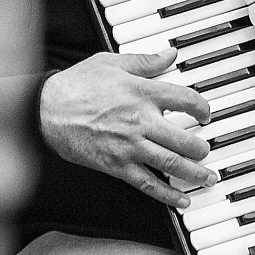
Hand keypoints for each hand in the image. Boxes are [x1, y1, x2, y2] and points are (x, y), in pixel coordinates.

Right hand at [38, 49, 216, 208]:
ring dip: (195, 173)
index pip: (186, 100)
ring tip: (206, 177)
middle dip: (202, 148)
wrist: (47, 110)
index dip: (202, 108)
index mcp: (142, 92)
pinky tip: (182, 200)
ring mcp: (130, 146)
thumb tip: (170, 54)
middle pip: (186, 139)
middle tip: (206, 150)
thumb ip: (145, 61)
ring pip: (173, 164)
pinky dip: (168, 195)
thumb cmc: (76, 85)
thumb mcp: (110, 63)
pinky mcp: (118, 165)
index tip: (205, 114)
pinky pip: (149, 184)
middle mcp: (141, 121)